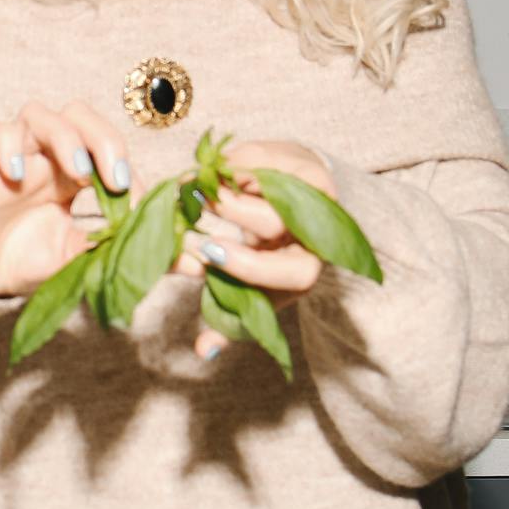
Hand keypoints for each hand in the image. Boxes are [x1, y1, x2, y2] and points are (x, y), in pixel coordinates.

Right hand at [0, 99, 131, 299]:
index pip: (108, 150)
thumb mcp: (82, 258)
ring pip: (39, 113)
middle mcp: (45, 156)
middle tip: (118, 179)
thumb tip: (191, 262)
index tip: (144, 211)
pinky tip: (17, 173)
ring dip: (65, 137)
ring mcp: (13, 153)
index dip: (131, 172)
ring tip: (80, 173)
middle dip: (105, 139)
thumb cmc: (24, 263)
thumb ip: (127, 252)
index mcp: (74, 173)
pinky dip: (7, 144)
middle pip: (79, 114)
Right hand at [173, 139, 333, 361]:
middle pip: (272, 222)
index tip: (209, 254)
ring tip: (196, 187)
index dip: (249, 265)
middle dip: (226, 213)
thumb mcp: (257, 290)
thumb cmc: (274, 256)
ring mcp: (312, 194)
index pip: (291, 273)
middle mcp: (315, 233)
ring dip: (224, 185)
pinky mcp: (301, 162)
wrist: (308, 205)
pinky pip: (261, 158)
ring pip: (266, 186)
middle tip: (192, 206)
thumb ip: (231, 317)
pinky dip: (229, 164)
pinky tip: (210, 171)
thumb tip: (202, 350)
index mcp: (305, 270)